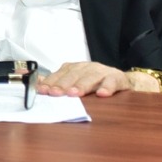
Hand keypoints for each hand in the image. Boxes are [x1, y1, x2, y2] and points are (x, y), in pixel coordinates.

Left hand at [34, 61, 156, 97]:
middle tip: (55, 93)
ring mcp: (103, 72)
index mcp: (76, 68)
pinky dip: (107, 87)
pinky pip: (112, 82)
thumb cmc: (96, 83)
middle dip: (63, 84)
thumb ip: (58, 82)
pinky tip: (102, 94)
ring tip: (74, 94)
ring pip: (91, 77)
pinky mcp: (118, 78)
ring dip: (82, 85)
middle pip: (74, 75)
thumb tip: (37, 83)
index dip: (51, 82)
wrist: (123, 81)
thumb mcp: (76, 81)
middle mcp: (88, 67)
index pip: (60, 74)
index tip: (43, 91)